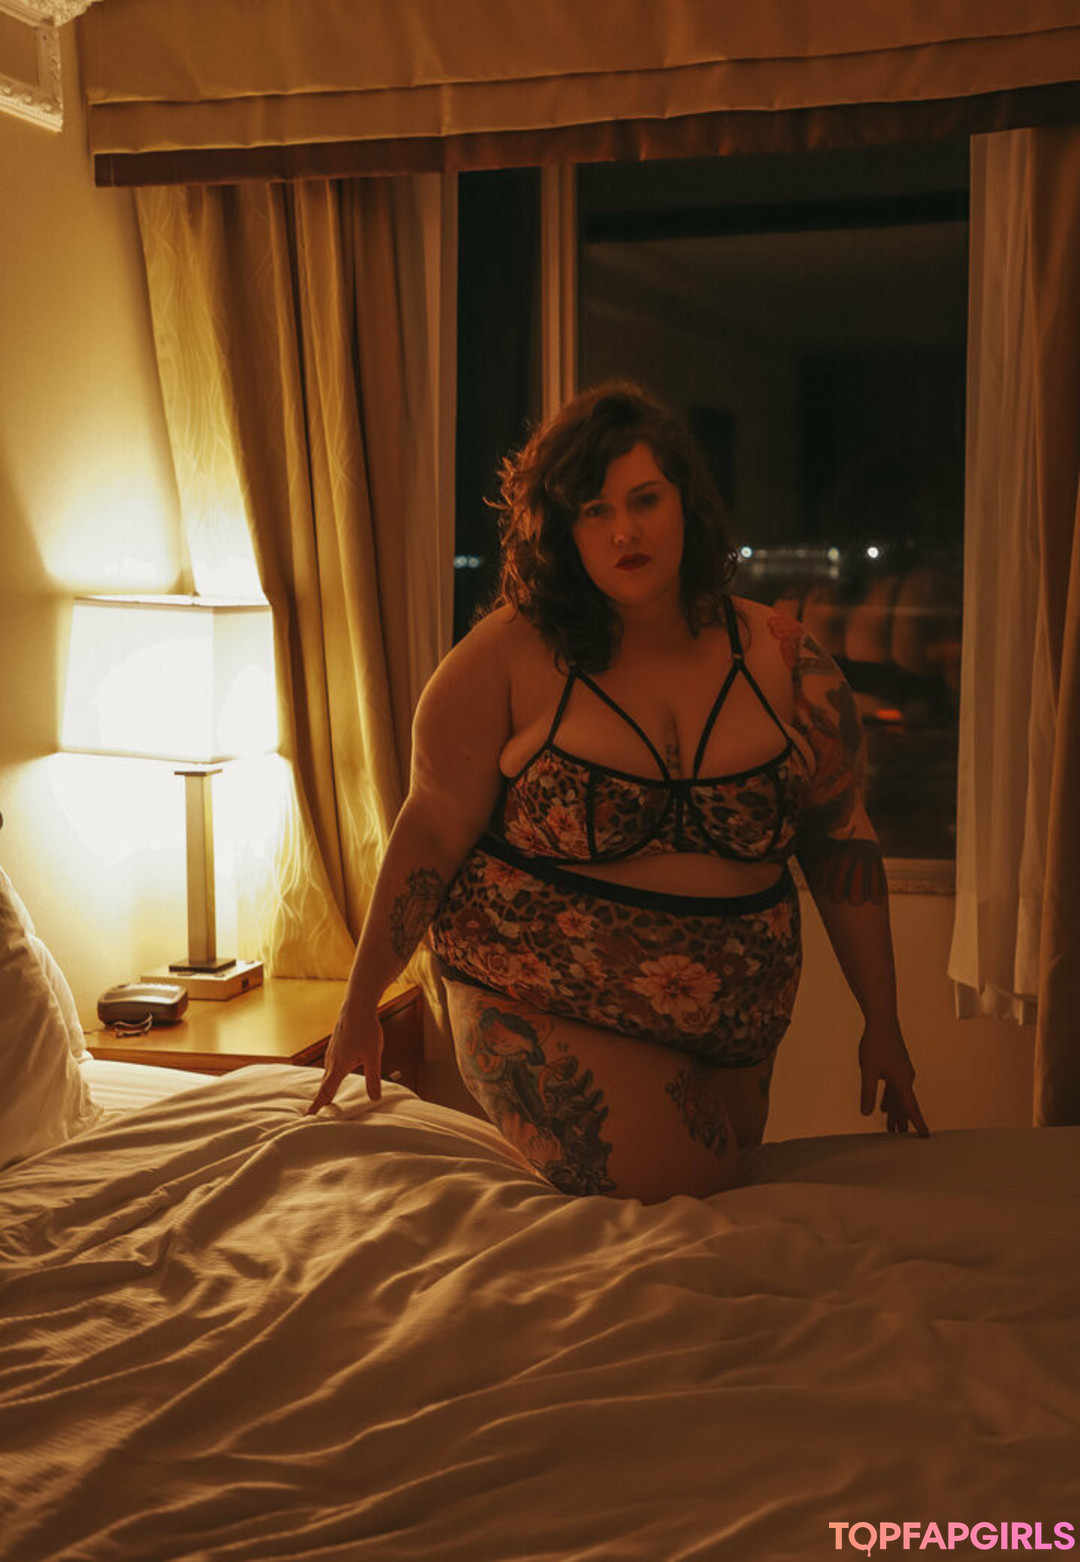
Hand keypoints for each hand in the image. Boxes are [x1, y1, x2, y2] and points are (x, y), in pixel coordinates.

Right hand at [306, 1004, 383, 1113]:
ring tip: (327, 1098)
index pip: (326, 1091)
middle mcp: (332, 1060)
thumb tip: (375, 1098)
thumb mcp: (373, 1056)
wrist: (357, 1005)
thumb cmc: (365, 1028)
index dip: (317, 1105)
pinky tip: (336, 1073)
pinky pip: (331, 1064)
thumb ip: (373, 1078)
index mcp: (339, 1066)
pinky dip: (331, 1074)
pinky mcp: (336, 1045)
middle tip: (316, 1113)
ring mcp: (332, 1052)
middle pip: (325, 1084)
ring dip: (327, 1086)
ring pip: (328, 1073)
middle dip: (322, 1099)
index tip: (308, 1117)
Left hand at [858, 1018, 929, 1136]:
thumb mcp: (868, 1070)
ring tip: (892, 1129)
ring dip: (895, 1113)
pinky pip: (894, 1088)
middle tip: (900, 1141)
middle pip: (905, 1105)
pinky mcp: (895, 1067)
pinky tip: (883, 1108)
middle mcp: (905, 1078)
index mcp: (902, 1081)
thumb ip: (868, 1092)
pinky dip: (890, 1100)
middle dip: (902, 1123)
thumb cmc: (875, 1043)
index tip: (926, 1136)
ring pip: (899, 1098)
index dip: (917, 1123)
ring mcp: (901, 1072)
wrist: (882, 1021)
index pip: (911, 1107)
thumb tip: (867, 1113)